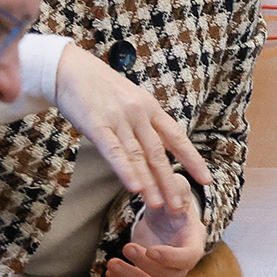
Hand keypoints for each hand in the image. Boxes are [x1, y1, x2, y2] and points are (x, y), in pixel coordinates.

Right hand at [53, 45, 211, 212]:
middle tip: (180, 206)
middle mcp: (140, 114)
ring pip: (138, 156)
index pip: (177, 137)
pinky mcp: (97, 125)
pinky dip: (125, 170)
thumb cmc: (101, 89)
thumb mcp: (131, 101)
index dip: (192, 160)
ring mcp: (119, 119)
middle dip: (170, 181)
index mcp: (151, 108)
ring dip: (149, 183)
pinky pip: (114, 151)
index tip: (205, 180)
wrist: (71, 70)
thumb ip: (144, 124)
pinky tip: (134, 187)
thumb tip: (156, 150)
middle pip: (159, 153)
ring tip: (159, 205)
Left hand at [106, 173, 204, 276]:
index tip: (151, 249)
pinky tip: (110, 271)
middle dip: (146, 266)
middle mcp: (182, 262)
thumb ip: (178, 190)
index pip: (188, 258)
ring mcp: (166, 272)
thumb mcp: (178, 188)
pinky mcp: (149, 276)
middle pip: (170, 276)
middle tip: (127, 247)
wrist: (163, 214)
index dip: (171, 258)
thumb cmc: (172, 200)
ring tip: (112, 263)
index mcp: (194, 242)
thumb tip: (176, 204)